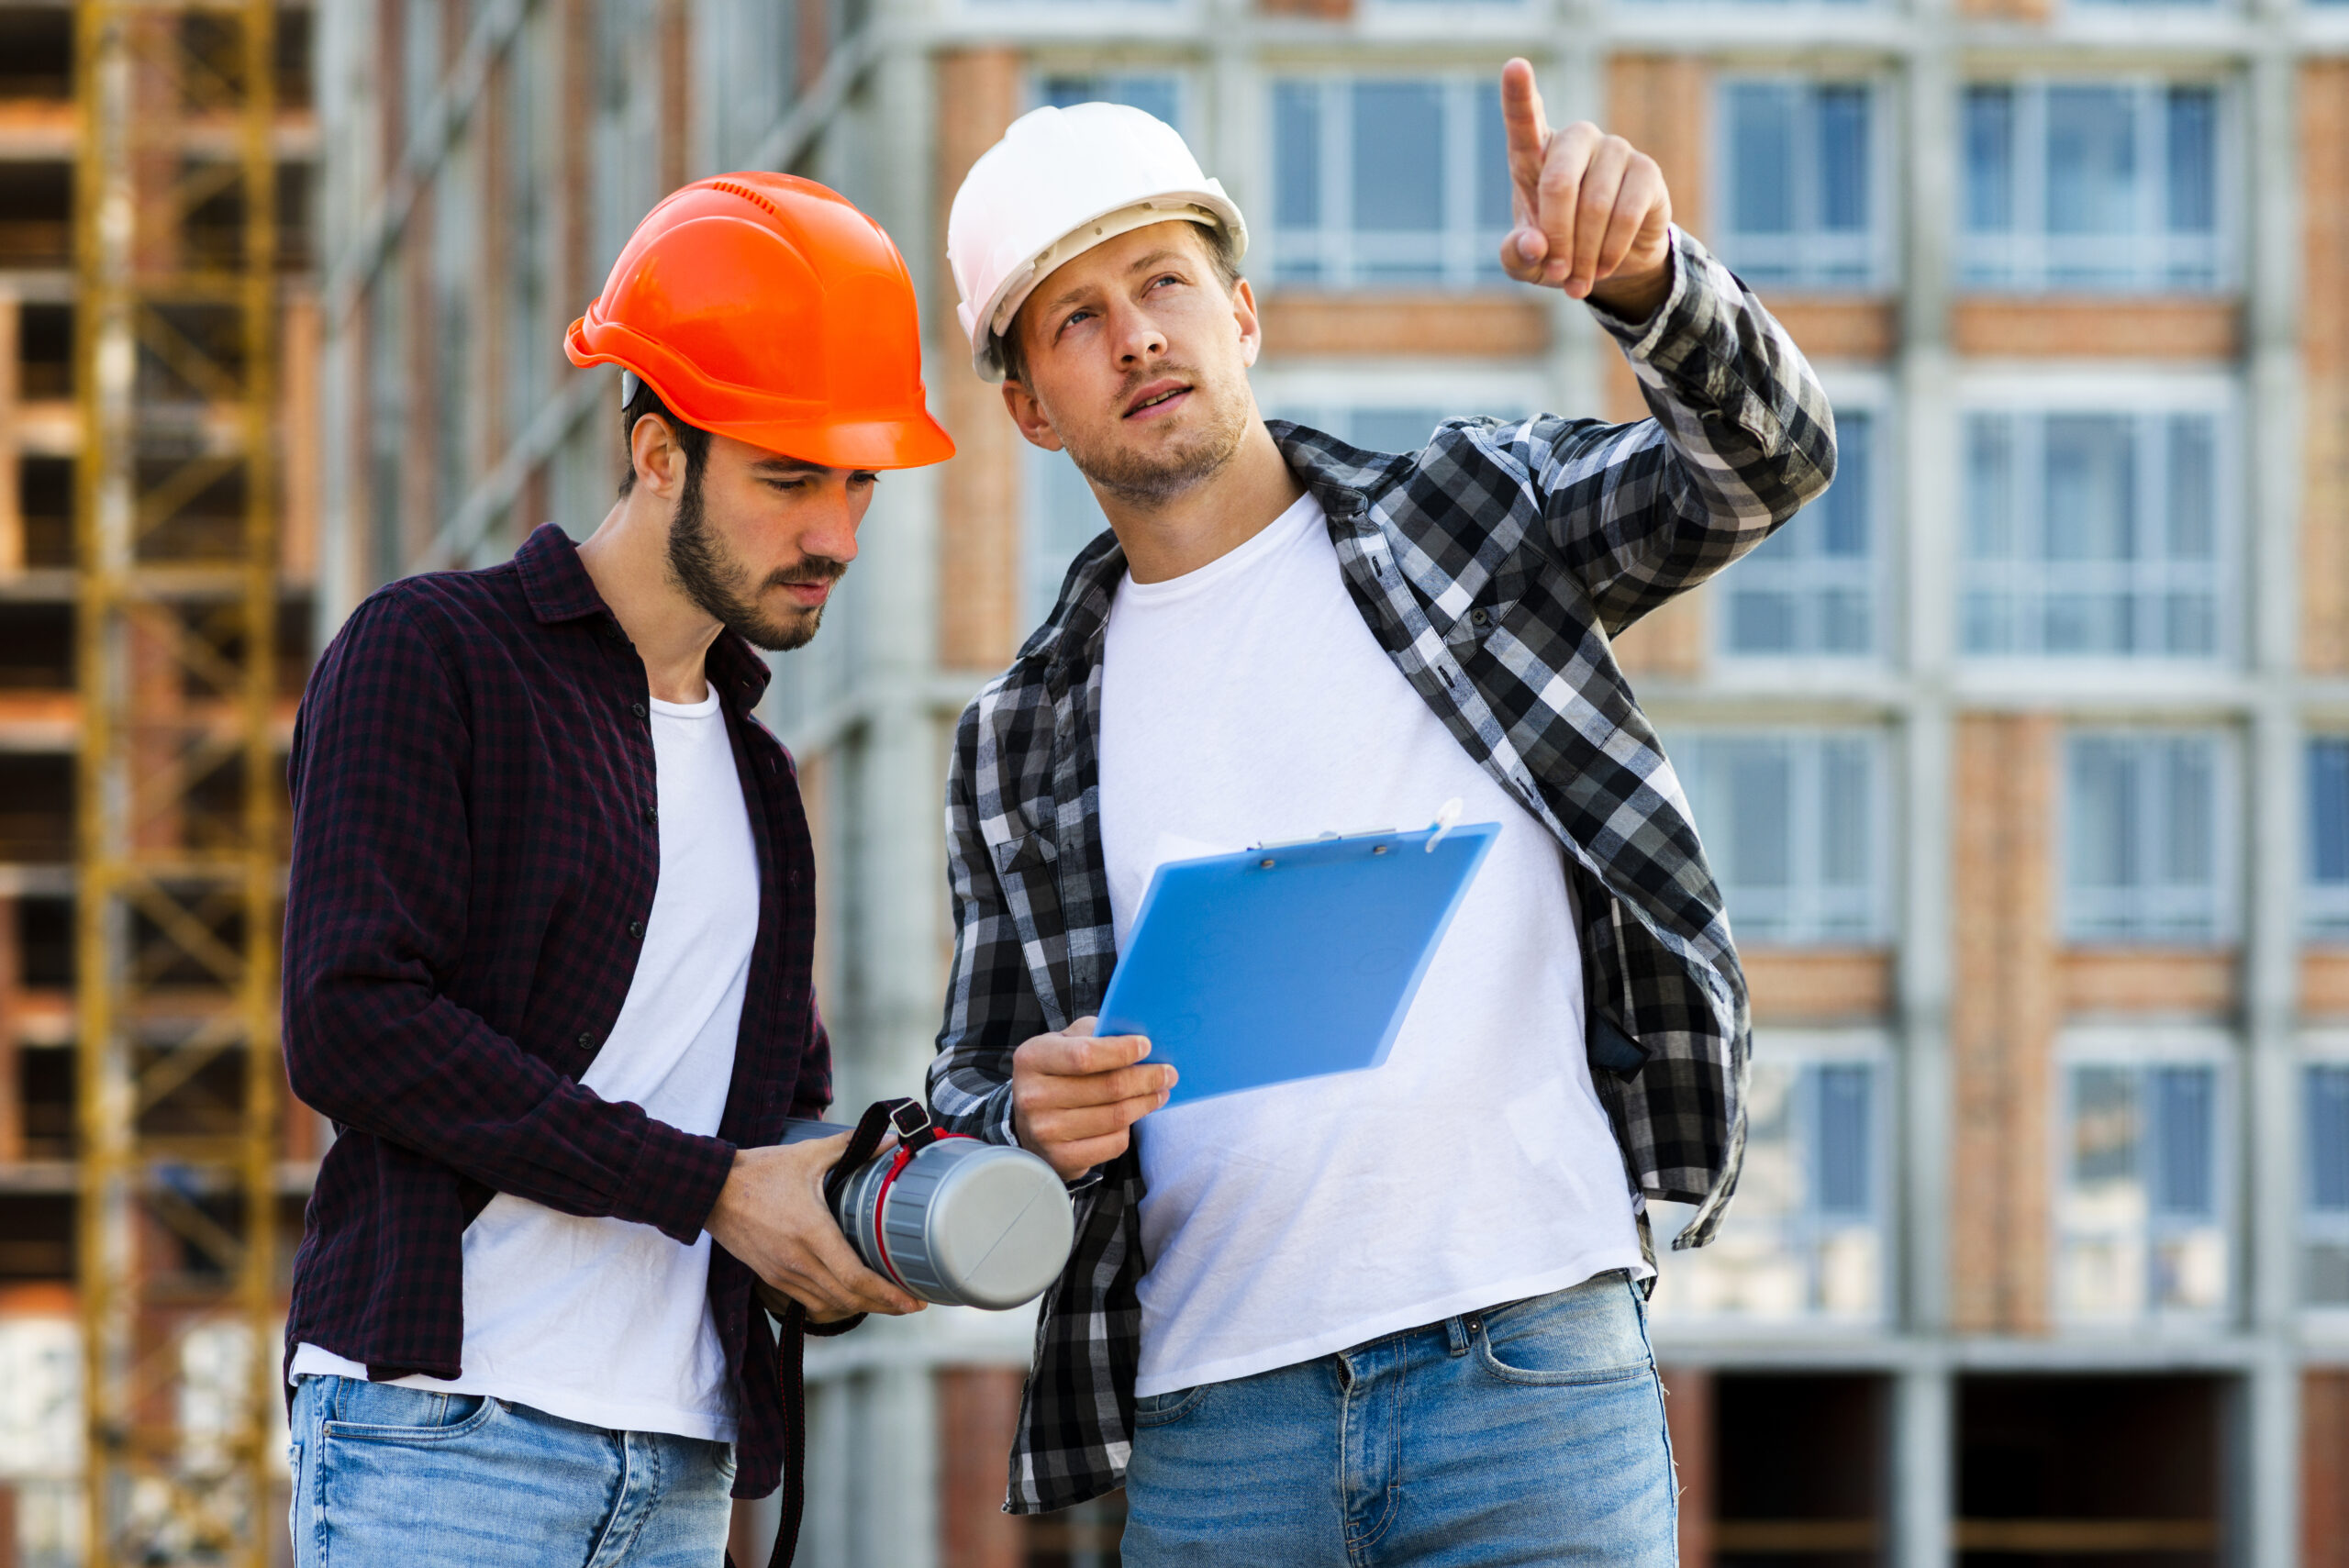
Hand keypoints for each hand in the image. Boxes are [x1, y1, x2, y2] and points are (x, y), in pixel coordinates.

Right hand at [705, 1135, 922, 1322]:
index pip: (854, 1277)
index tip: (911, 1301)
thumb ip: (850, 1147)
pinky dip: (834, 1305)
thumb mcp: (808, 1154)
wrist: (710, 1190)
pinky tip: (849, 1297)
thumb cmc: (759, 1172)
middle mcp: (798, 1261)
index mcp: (811, 1232)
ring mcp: (782, 1274)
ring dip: (860, 1308)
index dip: (886, 1294)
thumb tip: (890, 1140)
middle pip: (847, 1300)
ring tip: (886, 1302)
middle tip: (910, 1305)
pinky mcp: (771, 1278)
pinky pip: (809, 1302)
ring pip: (829, 1305)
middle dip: (882, 1306)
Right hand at [1011, 1017, 1176, 1181]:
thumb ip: (1095, 1034)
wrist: (1029, 1122)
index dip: (1121, 1051)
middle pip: (1108, 1087)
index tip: (1147, 1046)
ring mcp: (1045, 1131)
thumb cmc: (1057, 1073)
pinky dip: (1128, 1130)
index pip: (1084, 1055)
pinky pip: (1112, 1144)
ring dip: (1146, 1103)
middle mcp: (1033, 1096)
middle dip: (1147, 1079)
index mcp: (1033, 1058)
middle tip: (1168, 1074)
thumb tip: (1137, 1037)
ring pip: (1115, 1116)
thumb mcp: (1064, 1043)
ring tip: (1160, 1093)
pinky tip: (1133, 1117)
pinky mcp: (1061, 1158)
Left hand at [1497, 57, 1674, 318]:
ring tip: (1578, 280)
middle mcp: (1575, 140)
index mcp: (1535, 154)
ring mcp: (1614, 149)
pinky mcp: (1646, 170)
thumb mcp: (1526, 263)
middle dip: (1556, 238)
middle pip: (1559, 181)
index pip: (1523, 120)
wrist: (1607, 262)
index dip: (1519, 93)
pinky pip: (1626, 214)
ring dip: (1584, 254)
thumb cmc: (1557, 250)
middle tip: (1557, 274)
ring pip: (1595, 205)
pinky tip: (1603, 266)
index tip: (1514, 65)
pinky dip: (1610, 250)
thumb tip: (1534, 245)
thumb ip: (1516, 255)